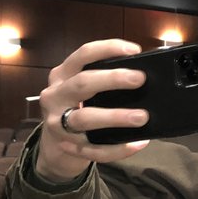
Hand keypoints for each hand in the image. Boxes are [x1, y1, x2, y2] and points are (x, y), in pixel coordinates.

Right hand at [35, 39, 150, 181]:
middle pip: (82, 83)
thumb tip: (142, 75)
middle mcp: (56, 96)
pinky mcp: (69, 147)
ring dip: (115, 117)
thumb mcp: (80, 87)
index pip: (83, 55)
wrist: (54, 144)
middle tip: (140, 79)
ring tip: (141, 117)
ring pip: (85, 118)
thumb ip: (101, 78)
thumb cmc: (76, 106)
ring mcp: (59, 123)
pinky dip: (118, 148)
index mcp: (62, 75)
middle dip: (112, 79)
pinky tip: (137, 143)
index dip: (107, 49)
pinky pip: (95, 149)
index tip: (134, 50)